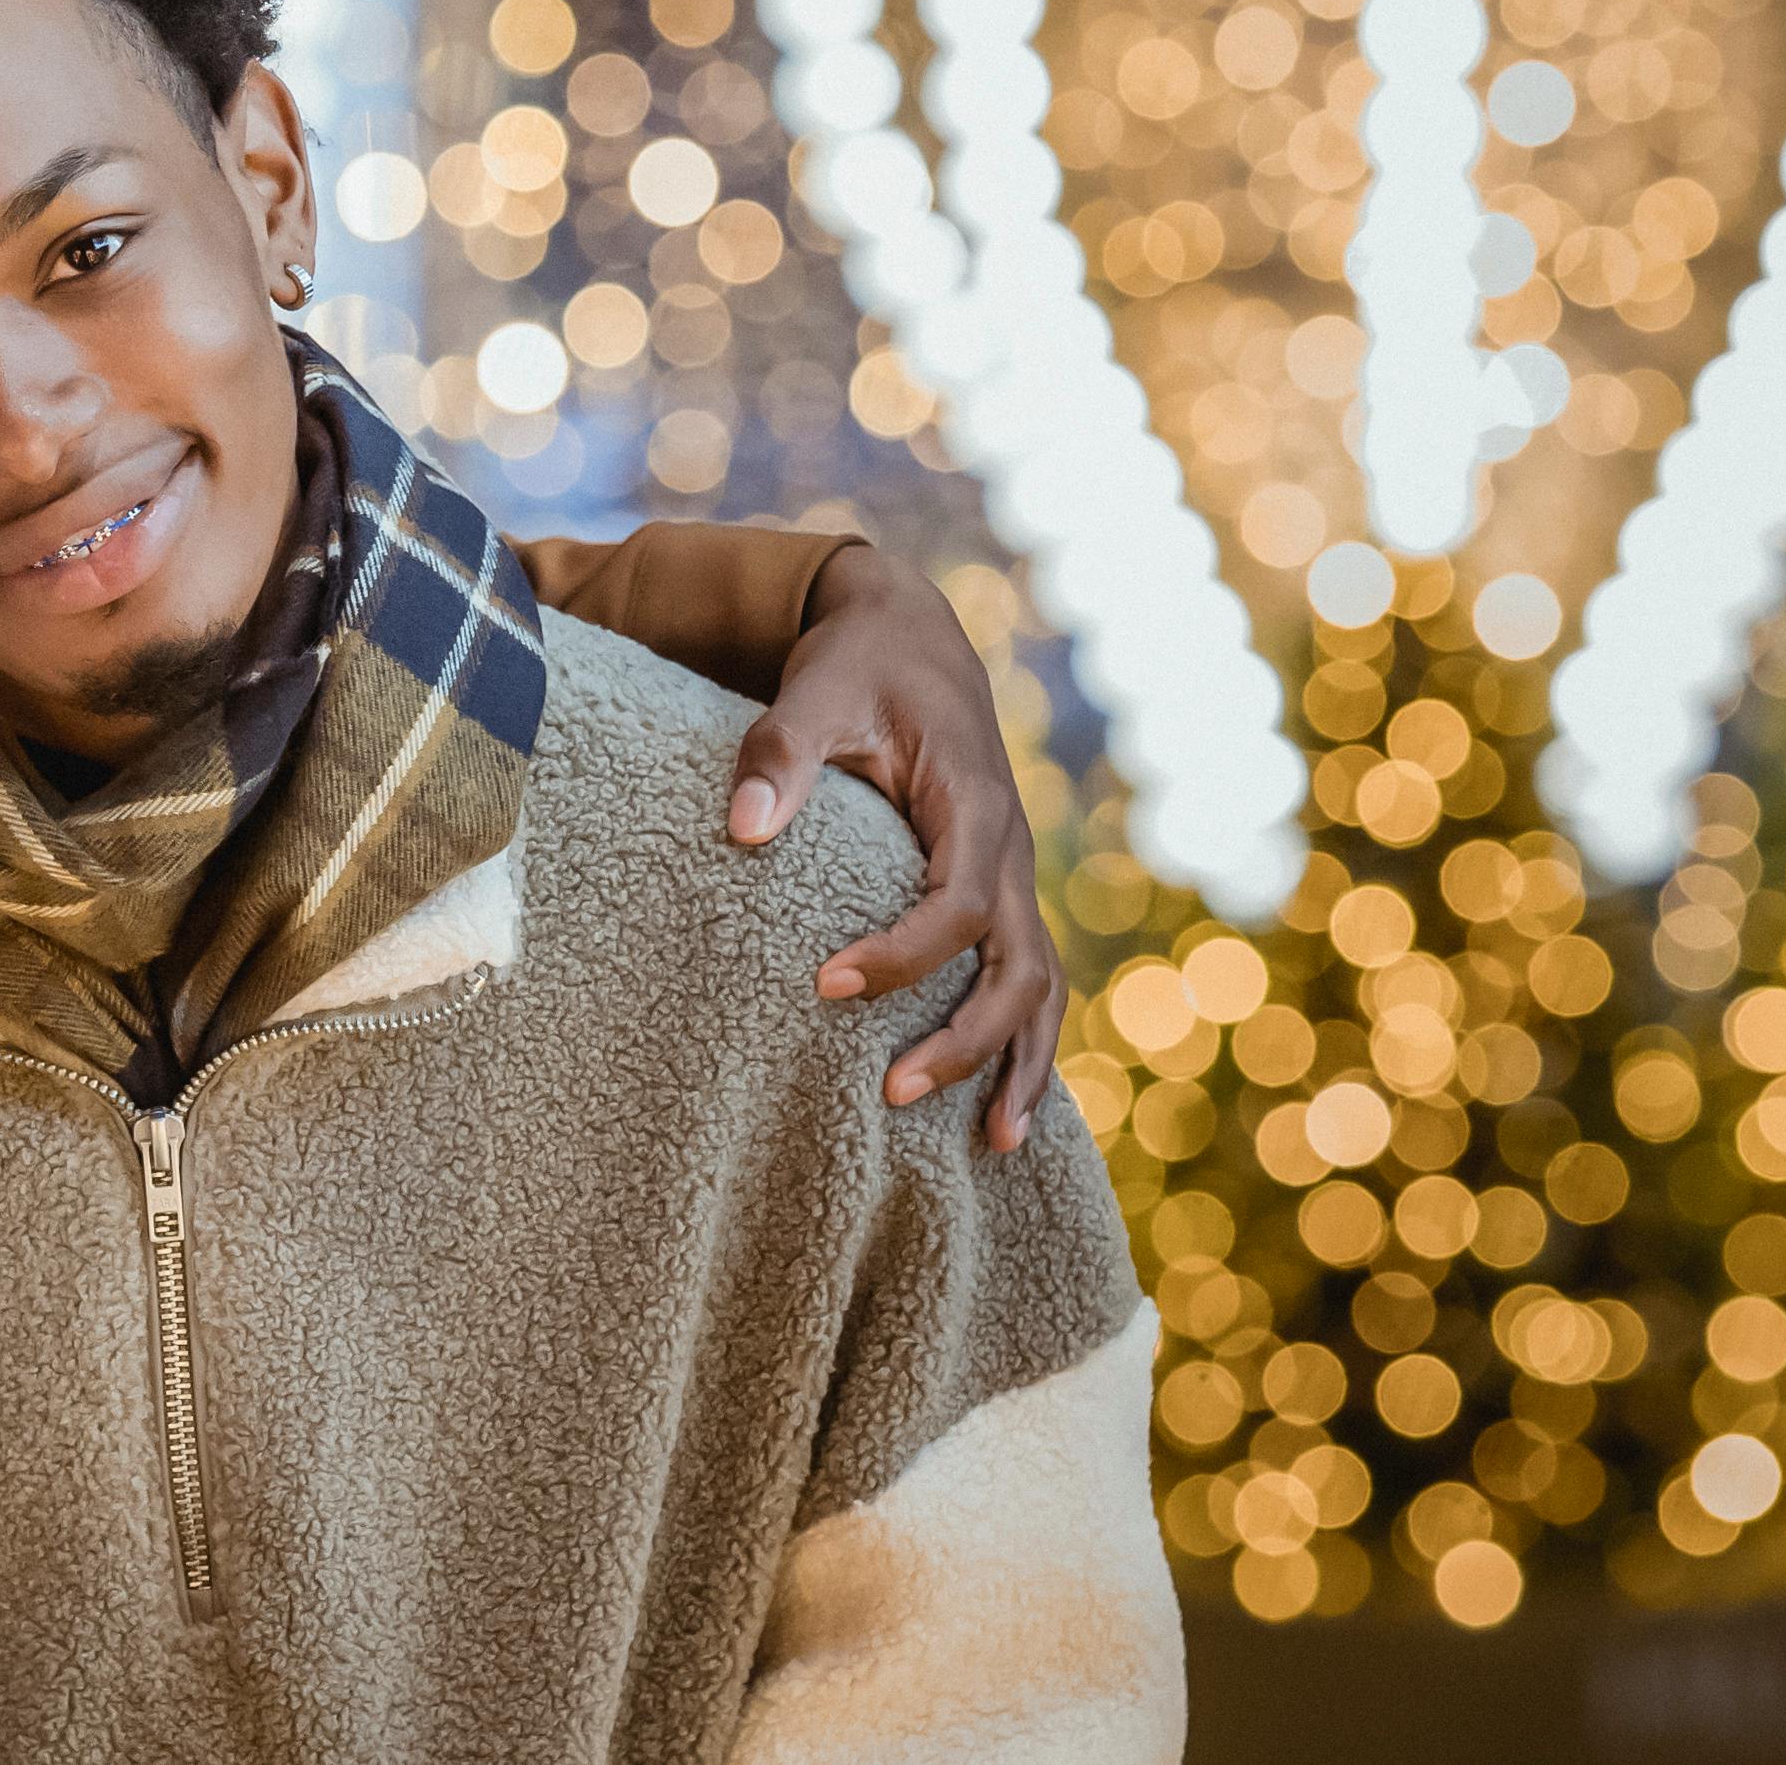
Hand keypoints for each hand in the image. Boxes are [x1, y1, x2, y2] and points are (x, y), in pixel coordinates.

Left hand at [725, 544, 1063, 1150]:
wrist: (907, 636)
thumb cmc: (857, 665)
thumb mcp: (815, 691)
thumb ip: (779, 752)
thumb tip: (744, 831)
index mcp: (974, 803)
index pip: (956, 903)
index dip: (901, 955)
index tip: (827, 986)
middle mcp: (1009, 849)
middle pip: (1017, 966)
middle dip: (968, 1039)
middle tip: (893, 1092)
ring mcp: (1012, 876)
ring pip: (1041, 986)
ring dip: (1017, 1063)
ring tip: (991, 1149)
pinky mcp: (998, 892)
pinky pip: (1027, 979)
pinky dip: (1022, 1045)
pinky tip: (1000, 1112)